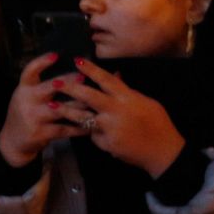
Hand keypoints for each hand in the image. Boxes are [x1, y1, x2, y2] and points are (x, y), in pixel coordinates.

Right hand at [0, 54, 91, 168]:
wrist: (13, 140)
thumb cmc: (27, 114)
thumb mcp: (28, 97)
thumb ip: (43, 86)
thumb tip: (69, 73)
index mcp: (23, 89)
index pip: (29, 71)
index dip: (41, 62)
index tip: (56, 55)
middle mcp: (26, 100)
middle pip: (49, 87)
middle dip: (68, 82)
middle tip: (84, 77)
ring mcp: (33, 117)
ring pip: (61, 109)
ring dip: (80, 107)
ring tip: (95, 105)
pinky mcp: (40, 132)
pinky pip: (64, 129)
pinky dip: (79, 128)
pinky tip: (91, 126)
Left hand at [53, 57, 186, 177]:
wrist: (163, 152)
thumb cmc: (158, 124)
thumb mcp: (146, 103)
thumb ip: (128, 91)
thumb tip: (115, 75)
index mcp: (128, 98)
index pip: (106, 80)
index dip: (91, 69)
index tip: (76, 60)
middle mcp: (116, 111)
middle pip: (88, 96)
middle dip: (70, 88)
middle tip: (54, 82)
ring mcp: (110, 128)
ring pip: (82, 117)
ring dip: (66, 111)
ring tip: (51, 106)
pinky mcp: (105, 143)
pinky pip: (93, 134)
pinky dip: (92, 132)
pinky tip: (94, 132)